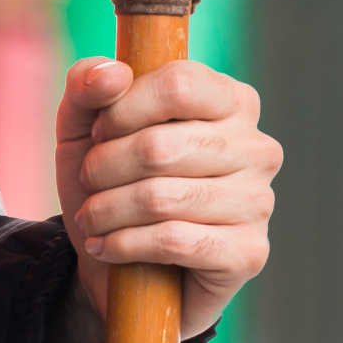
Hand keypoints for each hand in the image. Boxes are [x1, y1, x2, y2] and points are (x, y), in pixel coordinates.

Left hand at [52, 57, 278, 342]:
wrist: (121, 269)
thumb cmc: (112, 184)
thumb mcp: (84, 128)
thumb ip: (87, 86)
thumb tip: (113, 73)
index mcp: (230, 101)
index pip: (178, 84)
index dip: (123, 109)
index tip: (99, 133)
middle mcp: (256, 147)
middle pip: (160, 146)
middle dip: (104, 167)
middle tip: (90, 183)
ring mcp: (259, 201)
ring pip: (161, 197)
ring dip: (107, 210)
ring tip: (92, 218)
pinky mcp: (249, 252)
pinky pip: (174, 241)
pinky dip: (124, 244)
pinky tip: (107, 247)